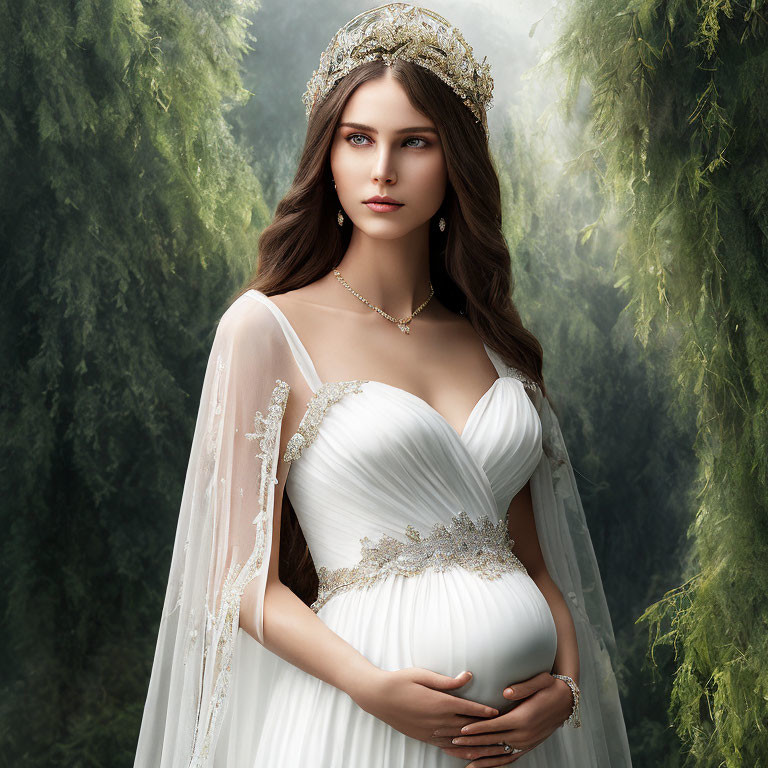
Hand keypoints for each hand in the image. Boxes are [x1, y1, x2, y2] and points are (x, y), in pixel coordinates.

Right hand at [350, 669, 500, 744]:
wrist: (378, 697)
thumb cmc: (400, 681)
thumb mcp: (423, 674)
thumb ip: (447, 680)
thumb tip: (468, 676)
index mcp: (440, 702)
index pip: (468, 709)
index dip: (484, 711)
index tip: (497, 712)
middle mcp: (437, 720)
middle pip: (467, 726)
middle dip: (484, 728)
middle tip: (500, 730)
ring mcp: (430, 731)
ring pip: (458, 739)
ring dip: (474, 741)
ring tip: (488, 743)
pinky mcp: (423, 737)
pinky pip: (445, 745)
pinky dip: (458, 749)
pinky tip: (466, 751)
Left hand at [431, 672, 573, 766]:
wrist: (567, 701)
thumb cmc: (551, 687)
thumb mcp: (541, 681)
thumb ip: (523, 687)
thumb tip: (506, 692)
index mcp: (523, 718)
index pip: (494, 726)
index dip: (477, 728)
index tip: (461, 730)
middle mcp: (523, 734)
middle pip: (491, 742)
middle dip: (470, 743)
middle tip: (450, 743)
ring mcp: (526, 743)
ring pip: (497, 754)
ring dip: (478, 756)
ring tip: (459, 757)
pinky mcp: (528, 746)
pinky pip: (508, 759)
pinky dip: (493, 764)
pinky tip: (480, 765)